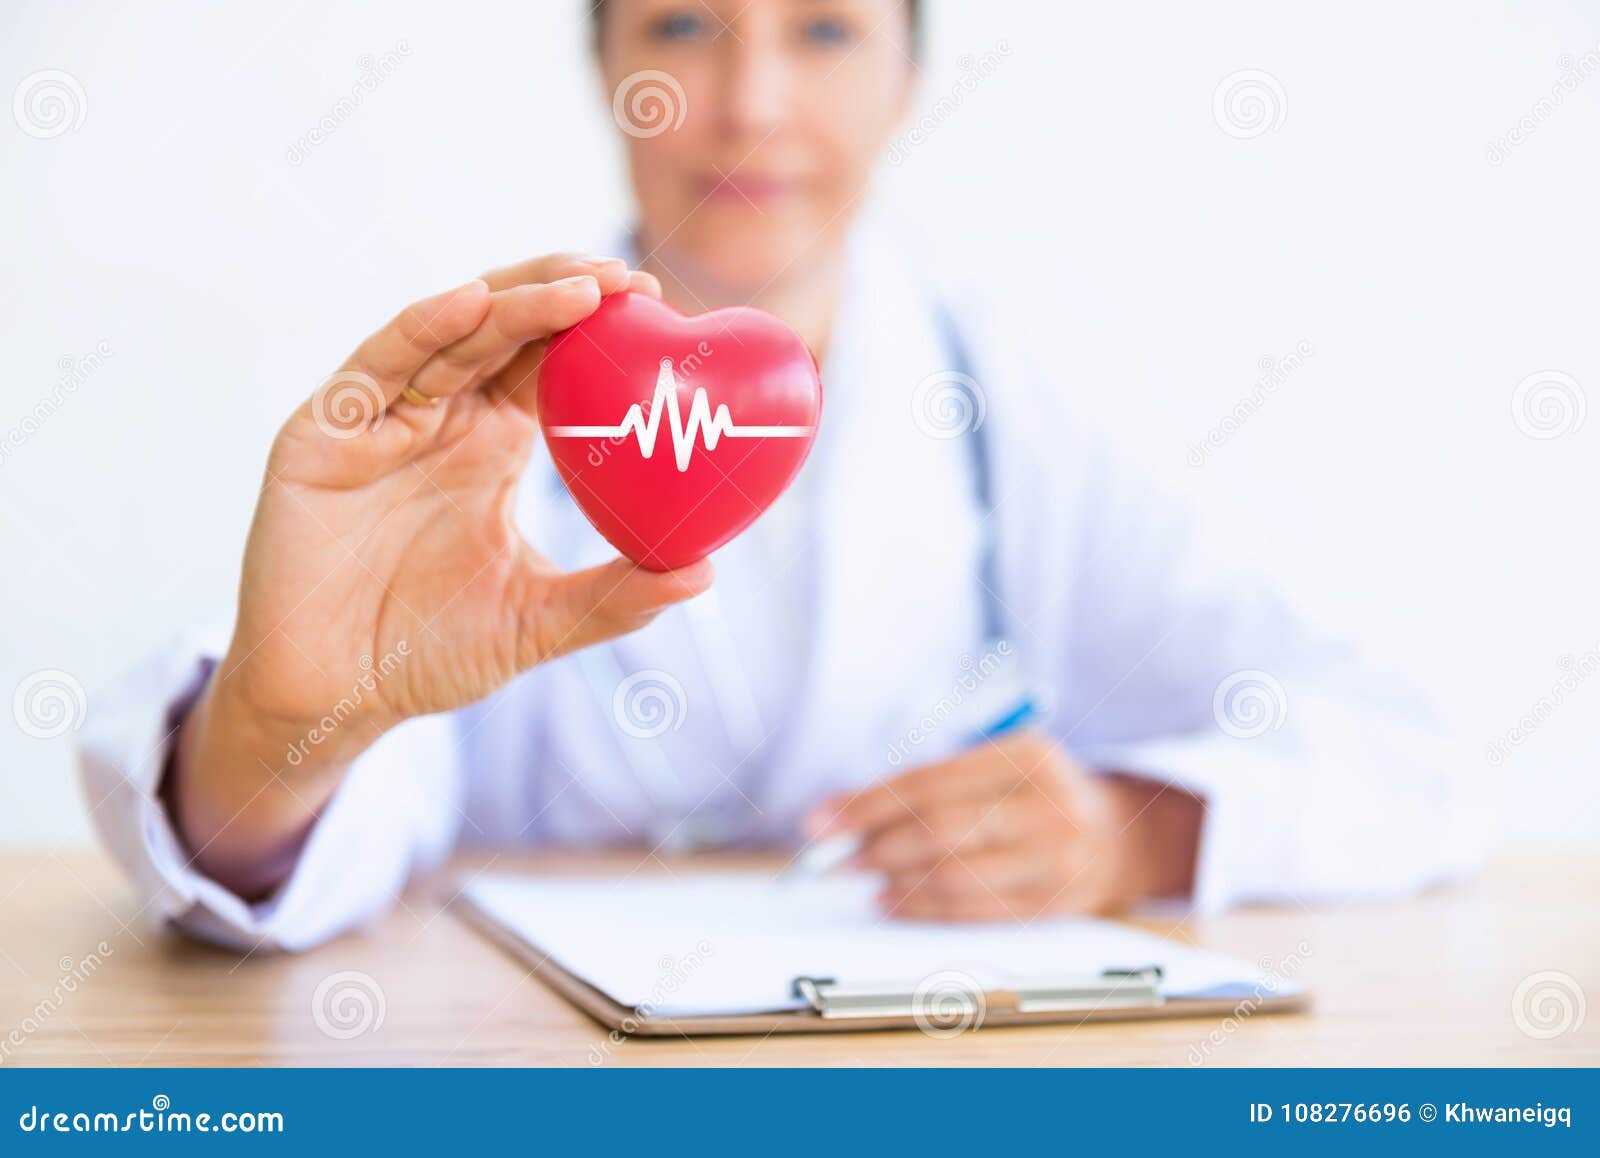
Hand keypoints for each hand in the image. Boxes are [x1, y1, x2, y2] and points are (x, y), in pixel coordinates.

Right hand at [176, 255, 711, 893]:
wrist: (333, 697)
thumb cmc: (430, 654)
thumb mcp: (539, 622)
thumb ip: (616, 598)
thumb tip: (705, 574)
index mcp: (491, 446)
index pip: (548, 362)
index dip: (595, 327)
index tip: (654, 300)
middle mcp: (438, 419)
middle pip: (504, 329)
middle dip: (562, 294)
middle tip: (624, 279)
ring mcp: (380, 420)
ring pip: (450, 336)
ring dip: (512, 303)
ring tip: (576, 287)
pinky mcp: (323, 433)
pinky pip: (375, 367)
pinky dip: (423, 329)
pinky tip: (472, 303)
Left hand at [803, 732, 1203, 920]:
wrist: (1127, 835)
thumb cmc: (1041, 793)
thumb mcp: (1000, 765)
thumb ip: (931, 783)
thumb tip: (841, 814)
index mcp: (1029, 755)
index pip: (929, 782)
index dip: (866, 804)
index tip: (820, 822)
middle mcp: (1048, 805)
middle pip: (940, 830)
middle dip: (874, 846)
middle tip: (834, 858)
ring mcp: (1056, 858)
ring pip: (955, 876)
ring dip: (896, 881)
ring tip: (864, 878)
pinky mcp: (1057, 903)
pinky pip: (976, 912)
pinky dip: (925, 909)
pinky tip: (894, 901)